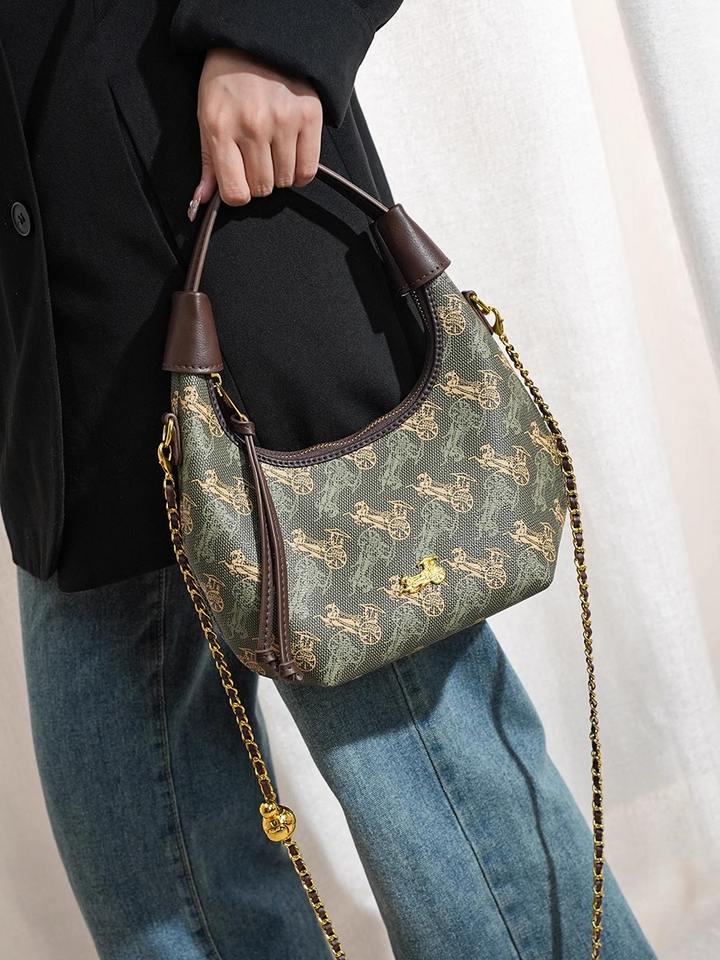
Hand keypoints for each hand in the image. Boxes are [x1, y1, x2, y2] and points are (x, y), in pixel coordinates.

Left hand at [187, 48, 322, 219]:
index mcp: (222, 128)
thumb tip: (203, 200)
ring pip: (285, 181)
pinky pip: (308, 169)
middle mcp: (253, 126)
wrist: (257, 41)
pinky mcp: (308, 116)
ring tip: (273, 150)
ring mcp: (283, 121)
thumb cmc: (228, 80)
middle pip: (262, 188)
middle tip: (256, 159)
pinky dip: (300, 170)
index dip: (237, 194)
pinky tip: (291, 155)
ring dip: (279, 173)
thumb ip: (208, 162)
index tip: (239, 183)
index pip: (235, 192)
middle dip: (258, 180)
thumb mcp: (207, 117)